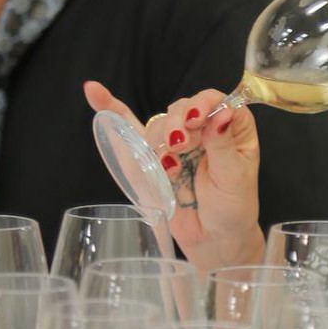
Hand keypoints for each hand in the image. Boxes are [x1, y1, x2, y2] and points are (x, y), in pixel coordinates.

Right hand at [84, 81, 264, 273]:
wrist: (213, 237)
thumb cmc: (232, 207)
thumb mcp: (234, 176)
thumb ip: (223, 145)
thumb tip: (223, 113)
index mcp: (230, 125)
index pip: (214, 99)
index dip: (201, 104)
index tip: (194, 121)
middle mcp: (203, 127)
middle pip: (183, 108)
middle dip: (178, 123)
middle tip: (181, 146)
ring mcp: (176, 140)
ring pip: (160, 123)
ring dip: (161, 139)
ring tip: (170, 165)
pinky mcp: (152, 155)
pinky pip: (130, 127)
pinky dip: (111, 109)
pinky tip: (94, 91)